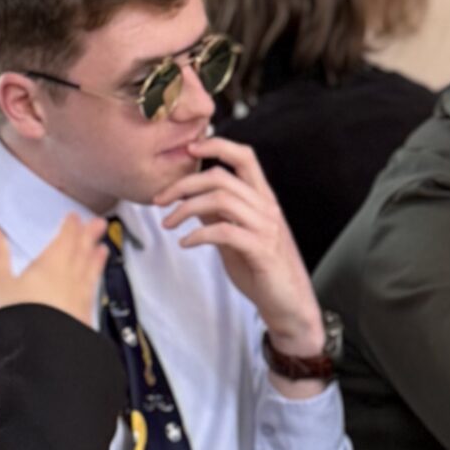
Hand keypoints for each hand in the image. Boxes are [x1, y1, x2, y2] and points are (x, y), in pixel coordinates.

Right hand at [0, 214, 107, 325]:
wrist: (42, 354)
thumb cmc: (19, 317)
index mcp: (52, 265)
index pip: (65, 240)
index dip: (71, 227)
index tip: (76, 217)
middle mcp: (71, 279)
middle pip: (83, 253)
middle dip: (90, 237)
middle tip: (101, 224)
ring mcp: (81, 300)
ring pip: (91, 273)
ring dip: (97, 259)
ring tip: (104, 251)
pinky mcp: (84, 319)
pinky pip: (92, 294)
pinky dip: (95, 284)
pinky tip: (93, 289)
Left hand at [155, 137, 325, 384]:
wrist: (288, 303)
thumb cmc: (262, 269)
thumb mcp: (235, 235)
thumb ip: (218, 214)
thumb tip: (190, 198)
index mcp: (263, 198)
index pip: (244, 157)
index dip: (217, 146)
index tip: (190, 148)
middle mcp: (267, 207)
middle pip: (222, 178)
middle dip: (184, 183)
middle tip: (160, 199)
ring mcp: (266, 228)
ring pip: (221, 200)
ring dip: (186, 209)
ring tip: (168, 224)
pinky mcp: (261, 250)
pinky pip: (224, 231)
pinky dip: (199, 234)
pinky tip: (186, 243)